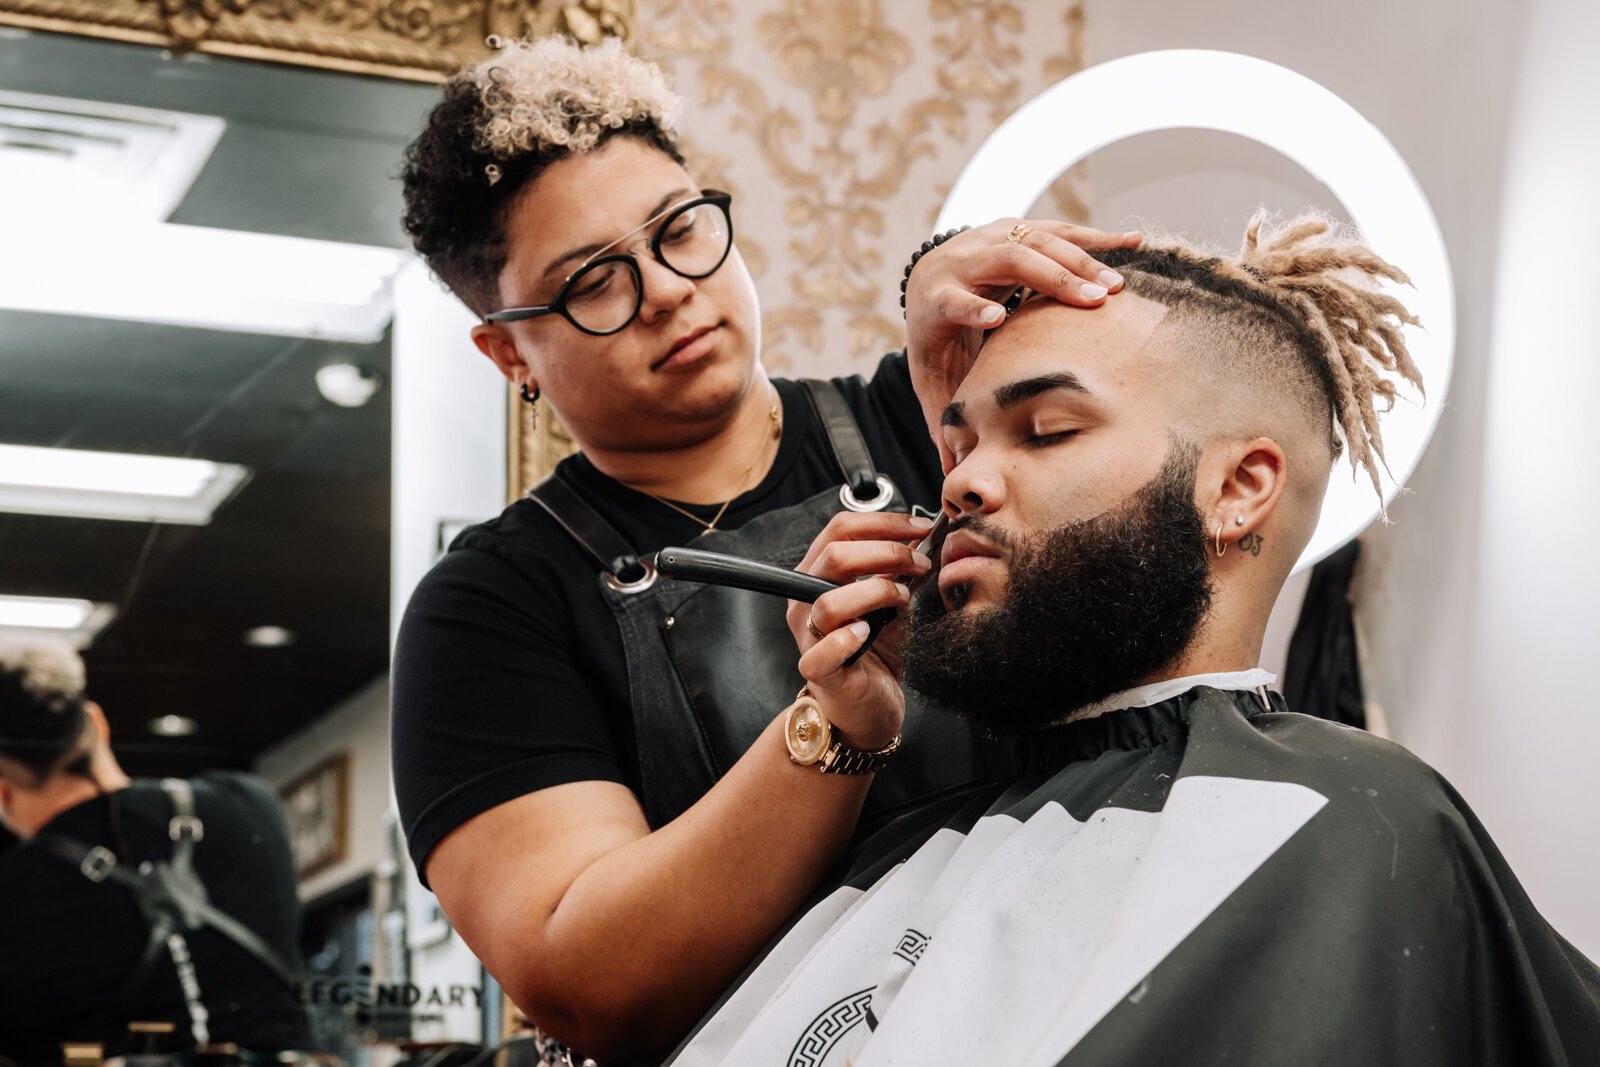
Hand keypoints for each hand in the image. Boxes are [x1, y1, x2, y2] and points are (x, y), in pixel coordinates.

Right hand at [785, 511, 934, 747]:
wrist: (871, 703)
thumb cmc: (877, 649)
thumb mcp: (891, 600)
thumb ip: (897, 570)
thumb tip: (922, 536)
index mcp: (818, 574)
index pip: (840, 529)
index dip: (883, 523)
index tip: (920, 528)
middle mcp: (804, 599)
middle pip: (834, 555)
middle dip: (887, 552)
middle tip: (919, 564)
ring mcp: (807, 635)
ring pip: (830, 601)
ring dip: (876, 592)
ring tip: (902, 599)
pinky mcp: (816, 669)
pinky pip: (823, 651)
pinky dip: (847, 639)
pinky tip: (868, 632)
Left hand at [905, 219, 1140, 469]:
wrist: (927, 280)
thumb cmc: (935, 338)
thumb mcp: (932, 377)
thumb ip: (942, 419)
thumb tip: (950, 476)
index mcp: (937, 300)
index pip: (952, 302)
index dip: (971, 309)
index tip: (994, 320)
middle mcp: (962, 261)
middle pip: (1007, 262)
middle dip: (1051, 279)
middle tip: (1093, 301)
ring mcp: (989, 238)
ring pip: (1036, 241)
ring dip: (1080, 262)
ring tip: (1116, 287)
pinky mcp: (1016, 229)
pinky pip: (1059, 231)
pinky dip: (1097, 238)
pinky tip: (1134, 243)